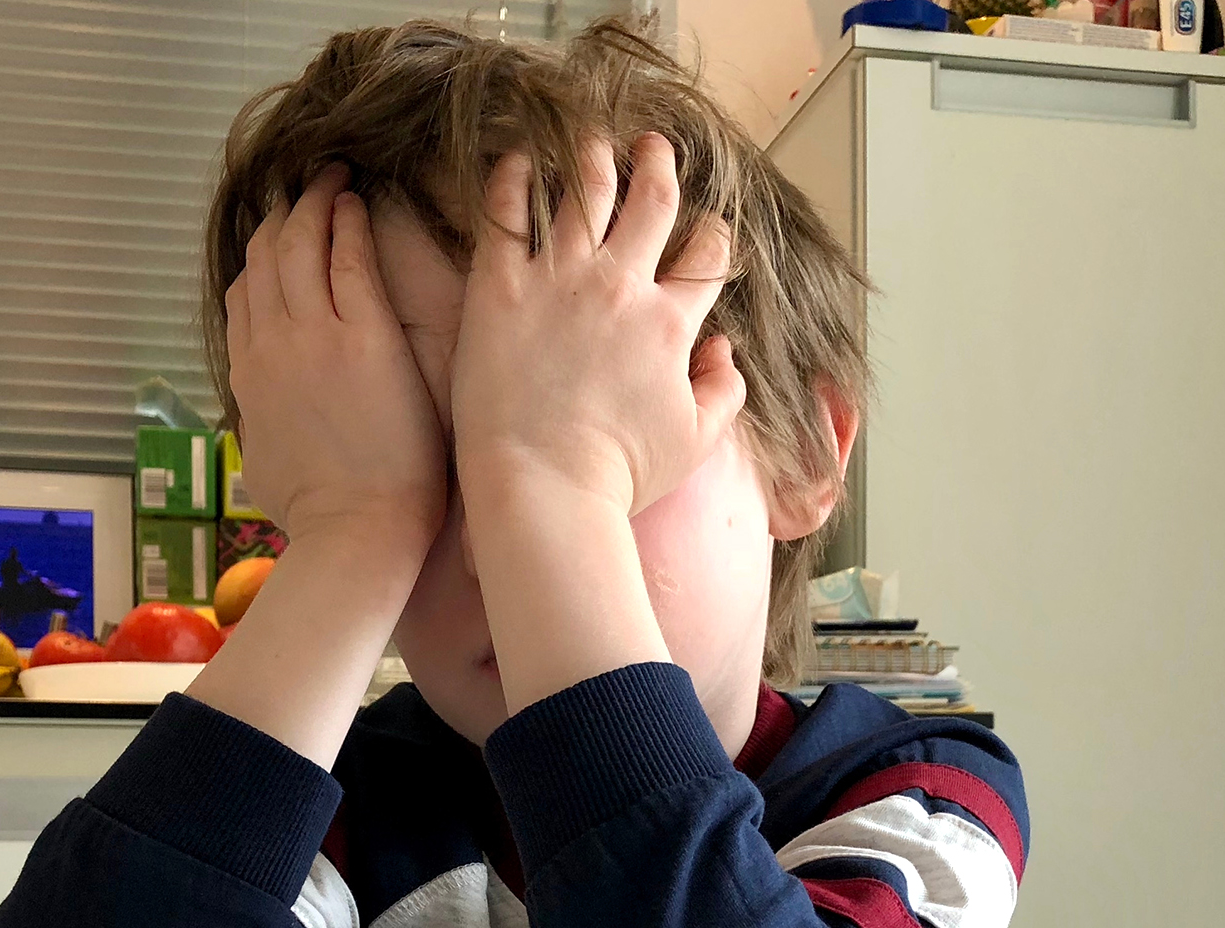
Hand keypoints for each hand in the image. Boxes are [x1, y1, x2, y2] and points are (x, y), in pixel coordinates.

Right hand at [226, 165, 447, 551]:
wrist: (356, 533)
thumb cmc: (321, 516)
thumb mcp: (265, 467)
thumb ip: (261, 428)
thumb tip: (260, 425)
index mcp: (248, 377)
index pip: (243, 297)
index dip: (259, 259)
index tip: (278, 237)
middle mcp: (270, 346)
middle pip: (264, 258)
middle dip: (282, 214)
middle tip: (304, 186)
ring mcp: (314, 336)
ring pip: (300, 245)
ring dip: (313, 202)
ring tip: (331, 176)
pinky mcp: (363, 334)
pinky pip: (347, 257)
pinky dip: (346, 221)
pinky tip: (355, 201)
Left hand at [448, 132, 745, 515]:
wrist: (545, 490)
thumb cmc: (618, 475)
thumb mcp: (695, 440)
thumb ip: (723, 390)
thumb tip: (725, 351)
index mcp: (670, 325)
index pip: (707, 256)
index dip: (713, 234)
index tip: (708, 227)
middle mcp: (620, 288)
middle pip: (650, 202)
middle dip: (658, 166)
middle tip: (653, 147)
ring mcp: (558, 282)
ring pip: (584, 192)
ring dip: (594, 158)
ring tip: (593, 141)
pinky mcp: (499, 288)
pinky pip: (506, 215)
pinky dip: (513, 179)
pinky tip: (518, 160)